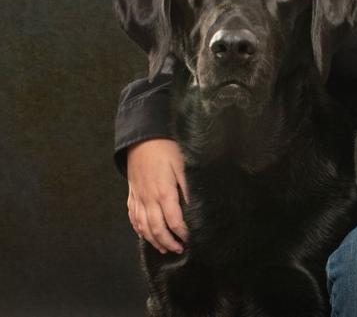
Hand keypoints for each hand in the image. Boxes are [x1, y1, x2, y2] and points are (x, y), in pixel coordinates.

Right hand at [127, 138, 189, 253]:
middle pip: (157, 229)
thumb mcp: (182, 166)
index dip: (182, 232)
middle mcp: (149, 199)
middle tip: (179, 249)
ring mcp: (138, 198)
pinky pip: (133, 218)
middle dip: (168, 242)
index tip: (190, 238)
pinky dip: (139, 230)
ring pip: (143, 227)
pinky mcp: (131, 195)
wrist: (141, 139)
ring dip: (154, 241)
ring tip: (164, 249)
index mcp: (164, 192)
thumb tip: (192, 206)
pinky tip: (145, 235)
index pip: (174, 220)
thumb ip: (187, 187)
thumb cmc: (165, 150)